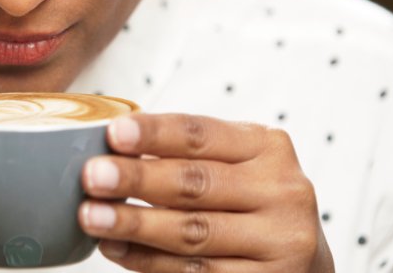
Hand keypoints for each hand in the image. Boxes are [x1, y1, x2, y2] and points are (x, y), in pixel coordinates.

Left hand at [80, 114, 334, 272]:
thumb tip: (111, 149)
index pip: (202, 134)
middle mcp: (281, 191)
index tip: (114, 133)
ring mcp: (278, 241)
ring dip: (135, 224)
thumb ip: (185, 155)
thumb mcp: (234, 165)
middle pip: (196, 183)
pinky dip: (148, 261)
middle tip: (92, 176)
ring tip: (92, 216)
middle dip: (137, 179)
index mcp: (267, 148)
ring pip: (193, 232)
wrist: (300, 260)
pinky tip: (117, 249)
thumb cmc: (249, 203)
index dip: (155, 133)